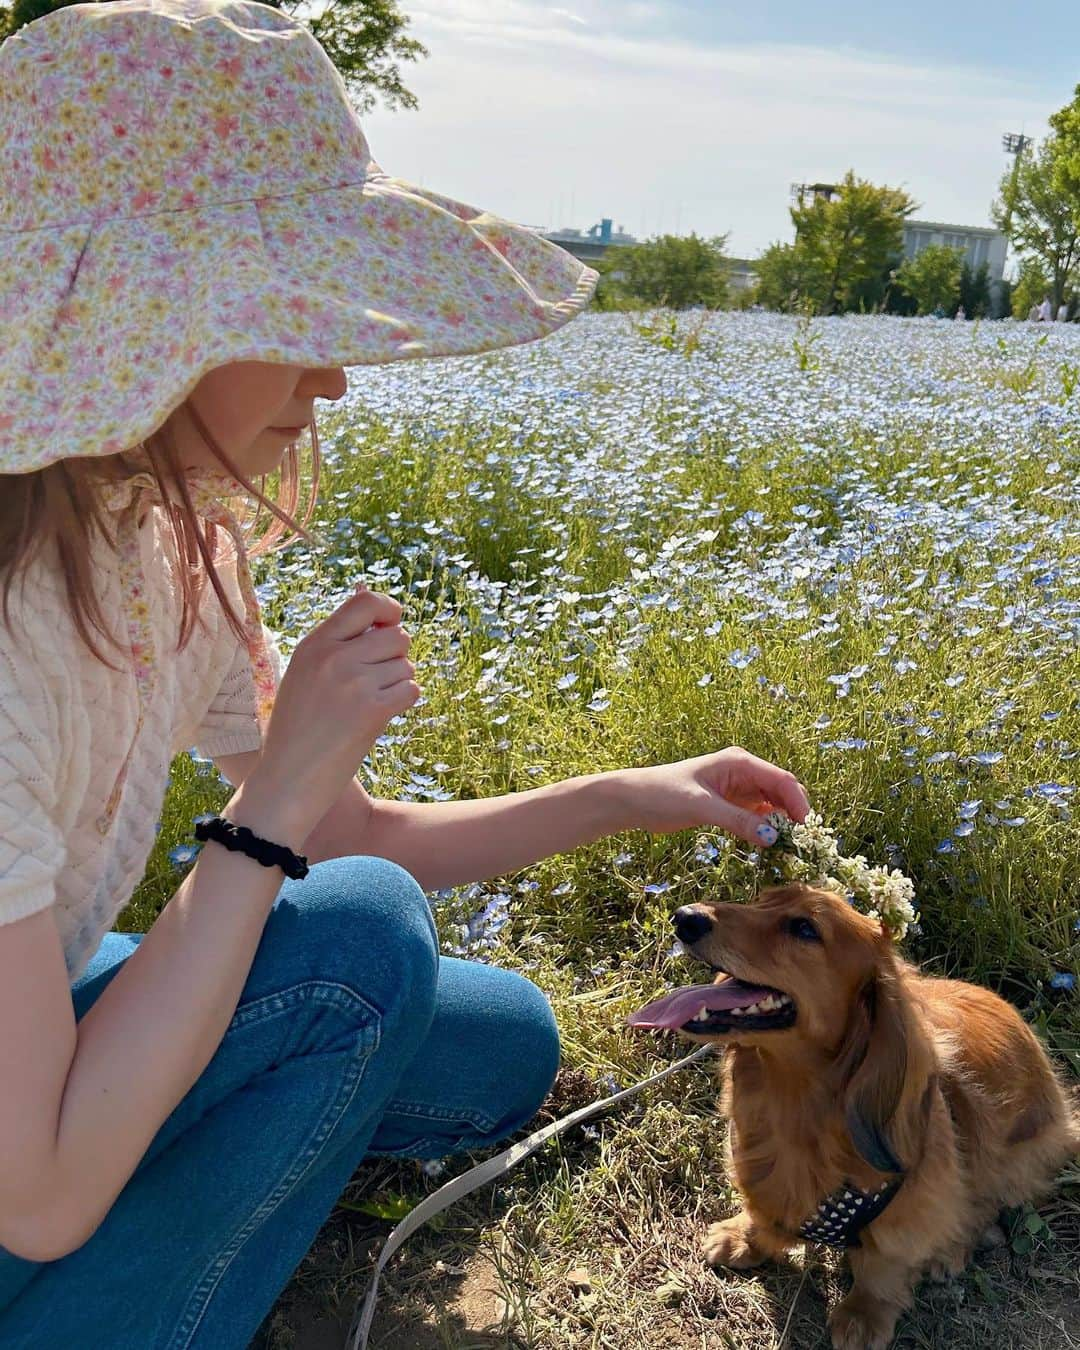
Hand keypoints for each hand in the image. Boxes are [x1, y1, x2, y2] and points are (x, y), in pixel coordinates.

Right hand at [246, 585, 418, 834]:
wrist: (287, 779)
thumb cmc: (298, 729)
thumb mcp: (305, 674)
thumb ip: (337, 643)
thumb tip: (378, 606)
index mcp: (314, 643)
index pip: (366, 601)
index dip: (389, 611)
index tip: (391, 626)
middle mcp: (333, 656)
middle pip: (397, 636)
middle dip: (396, 657)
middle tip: (377, 680)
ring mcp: (353, 682)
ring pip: (406, 665)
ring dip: (398, 684)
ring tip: (370, 704)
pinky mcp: (371, 710)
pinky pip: (411, 689)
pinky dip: (404, 702)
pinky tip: (381, 715)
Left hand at [616, 747, 809, 845]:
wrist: (635, 800)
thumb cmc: (664, 794)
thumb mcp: (702, 807)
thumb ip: (737, 821)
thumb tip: (772, 837)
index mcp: (739, 762)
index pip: (781, 779)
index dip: (798, 802)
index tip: (805, 828)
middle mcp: (743, 772)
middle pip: (782, 790)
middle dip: (794, 812)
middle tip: (800, 841)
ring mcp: (738, 788)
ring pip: (773, 804)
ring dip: (782, 822)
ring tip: (788, 845)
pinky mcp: (731, 804)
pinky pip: (758, 815)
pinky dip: (766, 827)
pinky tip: (769, 842)